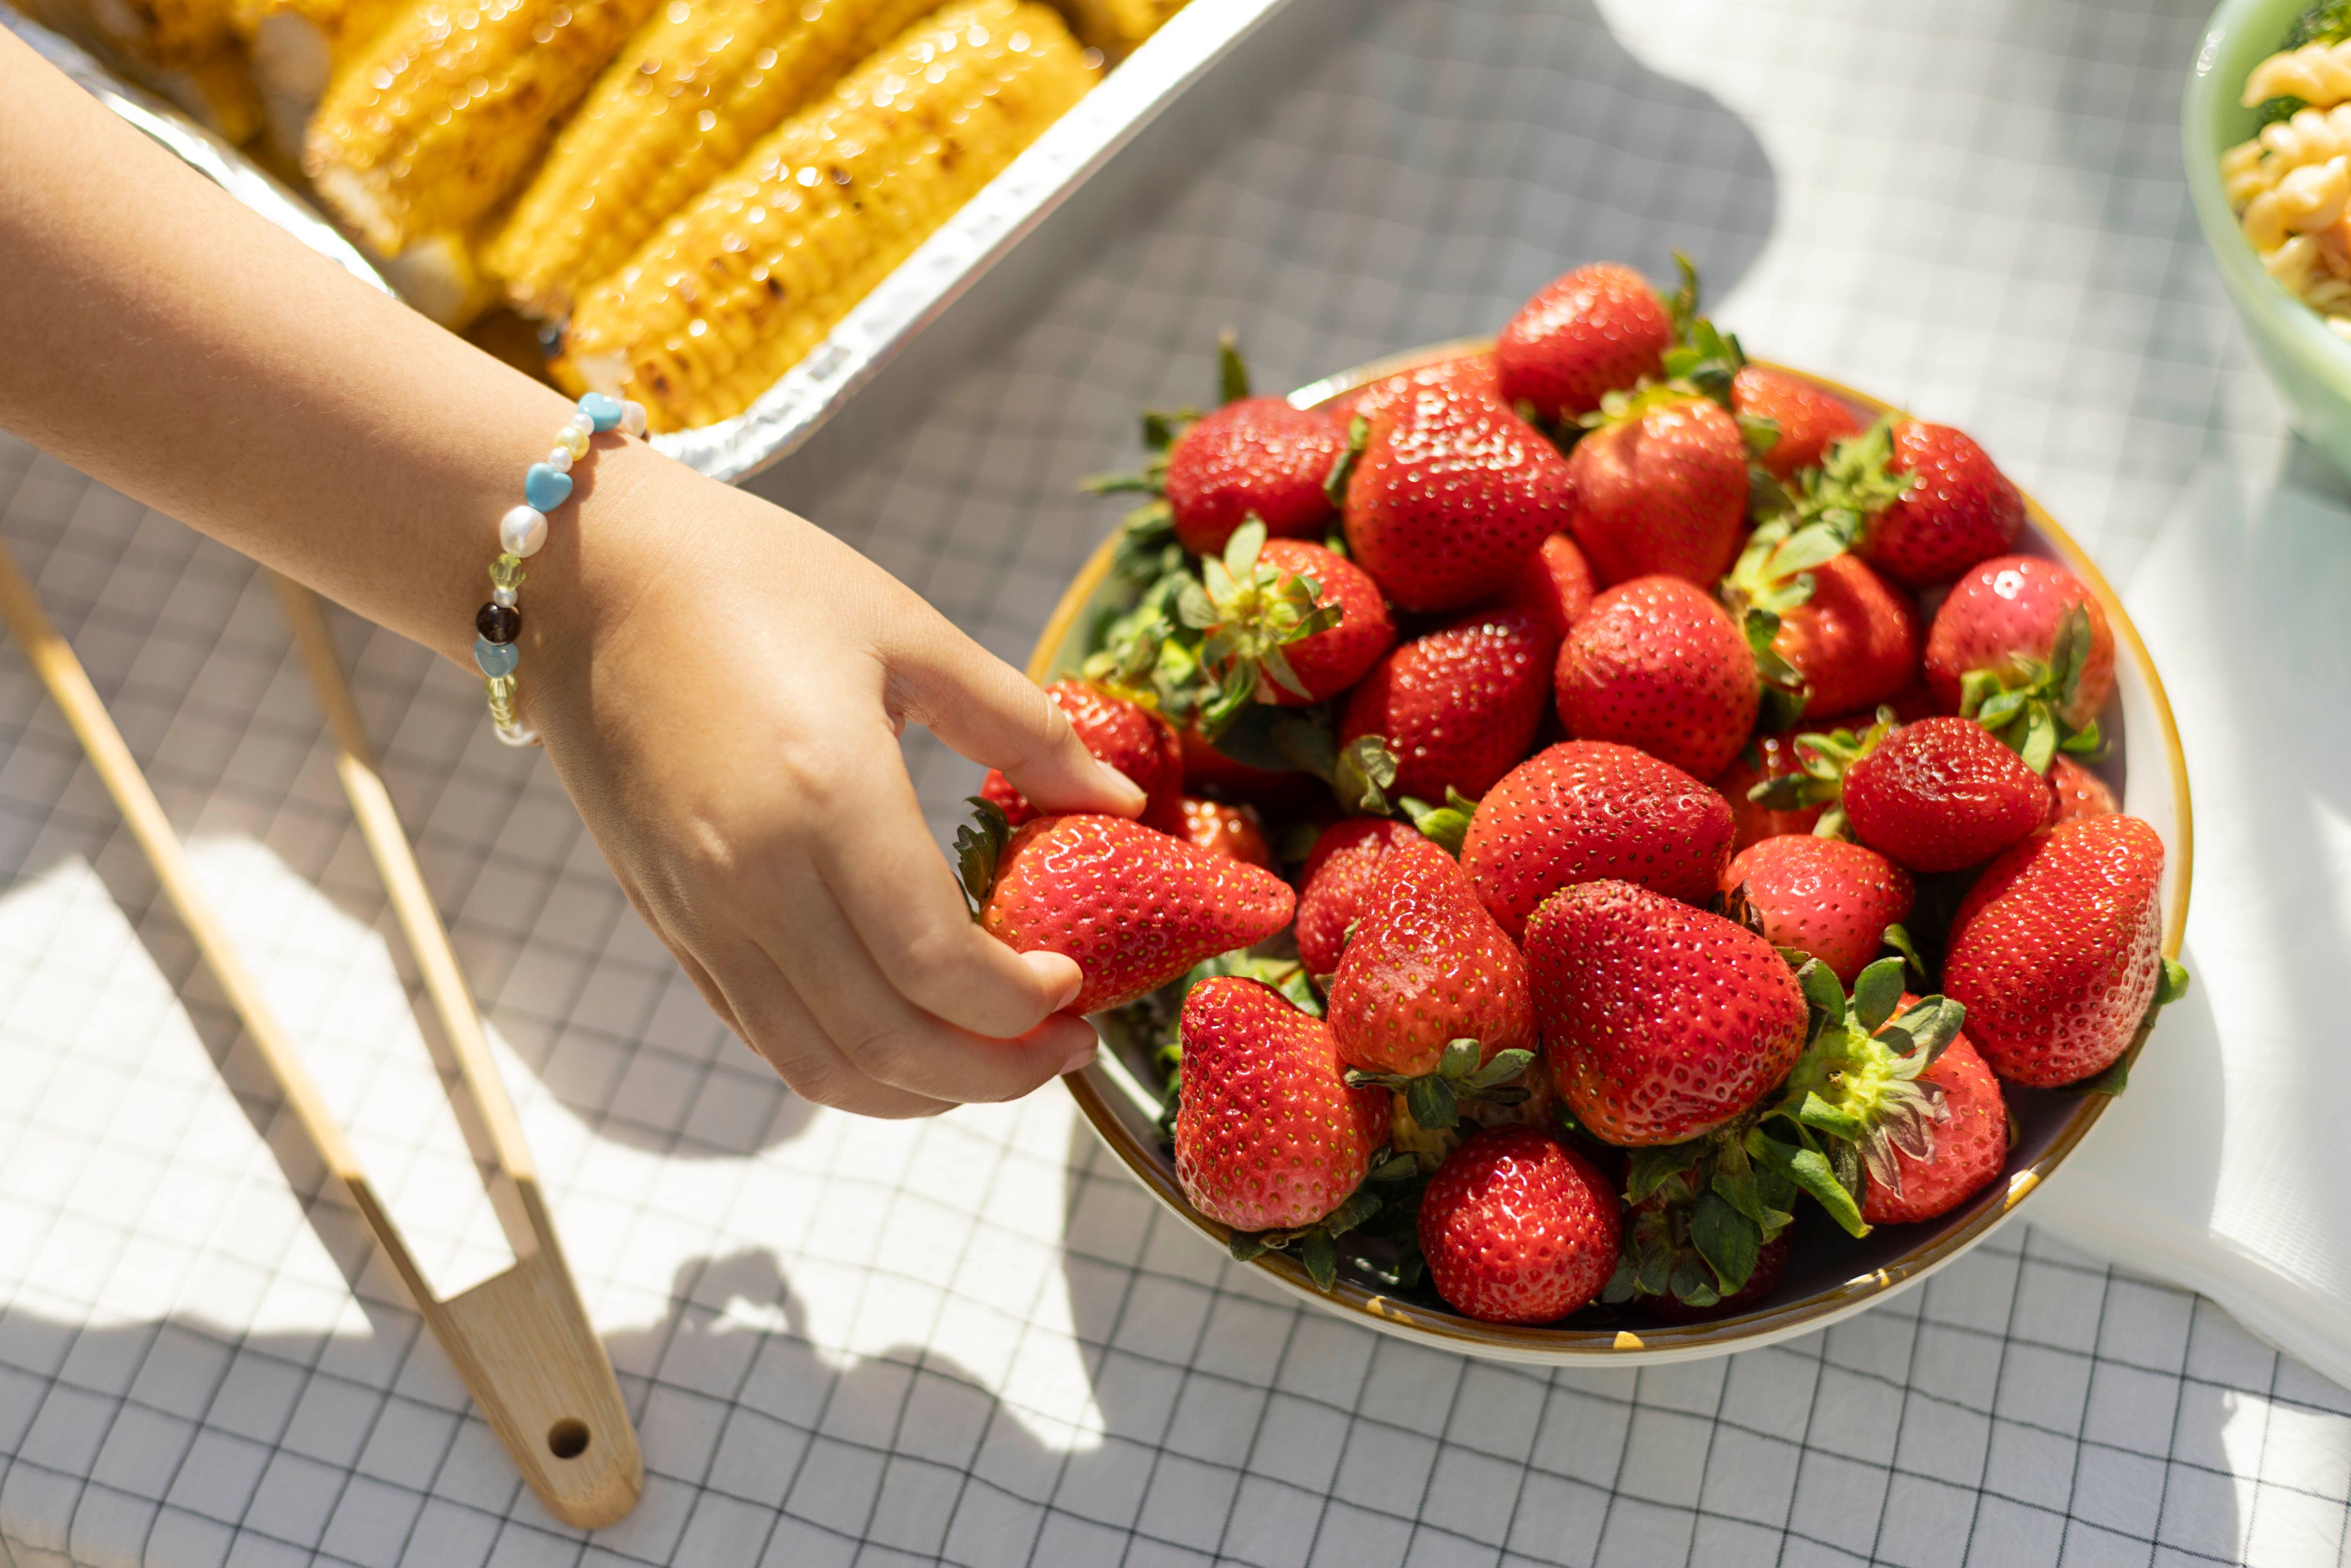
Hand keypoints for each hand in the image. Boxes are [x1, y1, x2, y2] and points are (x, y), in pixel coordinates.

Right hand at [528, 447, 1144, 1116]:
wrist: (581, 575)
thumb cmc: (754, 579)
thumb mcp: (906, 631)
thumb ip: (1021, 727)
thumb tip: (1120, 801)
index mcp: (824, 800)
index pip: (939, 968)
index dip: (1024, 1003)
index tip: (1079, 985)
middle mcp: (753, 879)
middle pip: (887, 1045)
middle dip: (995, 1074)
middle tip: (1065, 1046)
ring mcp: (700, 913)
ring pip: (820, 1067)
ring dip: (923, 1091)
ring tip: (998, 1060)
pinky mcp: (668, 923)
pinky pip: (765, 1035)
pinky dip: (848, 1065)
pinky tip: (909, 1035)